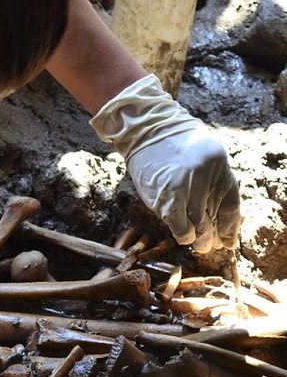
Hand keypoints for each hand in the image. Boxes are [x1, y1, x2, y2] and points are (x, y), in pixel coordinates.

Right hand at [90, 74, 241, 252]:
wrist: (146, 131)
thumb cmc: (174, 145)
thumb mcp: (204, 156)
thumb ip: (213, 181)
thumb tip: (217, 217)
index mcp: (220, 164)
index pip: (231, 205)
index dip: (230, 228)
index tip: (228, 241)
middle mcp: (206, 176)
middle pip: (214, 219)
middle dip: (212, 237)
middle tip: (208, 245)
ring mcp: (186, 188)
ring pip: (198, 227)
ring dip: (197, 239)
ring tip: (196, 242)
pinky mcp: (166, 198)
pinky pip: (180, 227)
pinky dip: (183, 234)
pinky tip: (183, 233)